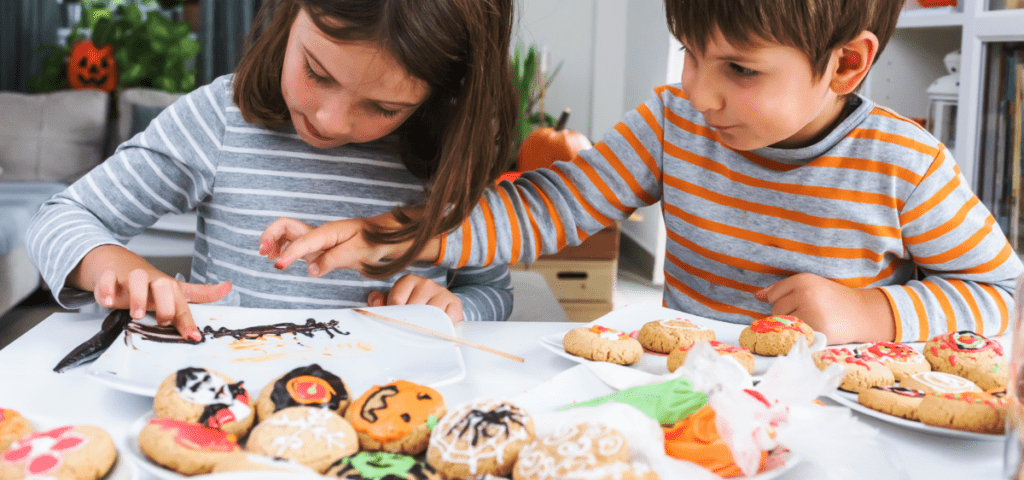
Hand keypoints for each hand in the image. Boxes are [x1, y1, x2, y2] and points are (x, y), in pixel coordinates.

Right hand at [73, 245, 231, 340]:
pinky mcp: (109, 277)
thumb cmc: (148, 282)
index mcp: (168, 287)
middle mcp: (151, 282)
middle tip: (162, 321)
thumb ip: (200, 293)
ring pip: (137, 279)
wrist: (117, 263)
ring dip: (138, 297)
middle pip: (164, 285)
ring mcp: (130, 278)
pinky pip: (107, 279)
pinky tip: (110, 301)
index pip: (183, 303)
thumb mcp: (174, 289)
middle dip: (165, 305)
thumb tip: (227, 287)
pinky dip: (107, 290)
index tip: (193, 337)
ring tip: (137, 314)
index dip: (188, 321)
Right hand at [260, 214, 435, 276]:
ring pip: (287, 233)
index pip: (303, 242)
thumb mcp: (358, 253)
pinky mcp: (318, 246)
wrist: (384, 238)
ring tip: (266, 256)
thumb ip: (333, 260)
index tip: (278, 265)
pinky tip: (280, 259)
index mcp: (328, 233)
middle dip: (270, 236)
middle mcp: (319, 233)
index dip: (289, 253)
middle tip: (263, 253)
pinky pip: (294, 243)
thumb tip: (311, 269)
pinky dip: (283, 248)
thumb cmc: (373, 242)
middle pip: (286, 226)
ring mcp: (317, 239)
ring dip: (273, 241)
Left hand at [366, 274, 463, 323]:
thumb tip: (377, 303)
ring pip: (429, 315)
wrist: (441, 311)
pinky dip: (441, 329)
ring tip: (422, 332)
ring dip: (425, 327)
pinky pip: (446, 320)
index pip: (396, 299)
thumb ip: (379, 301)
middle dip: (409, 322)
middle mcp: (426, 283)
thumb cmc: (413, 309)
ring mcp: (442, 292)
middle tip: (408, 331)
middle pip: (413, 308)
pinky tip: (436, 331)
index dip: (394, 315)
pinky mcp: (455, 303)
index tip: (395, 323)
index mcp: (409, 280)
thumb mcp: (394, 303)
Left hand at [755, 273, 894, 343]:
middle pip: (775, 310)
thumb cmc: (832, 300)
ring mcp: (810, 313)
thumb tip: (757, 296)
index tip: (799, 303)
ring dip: (792, 326)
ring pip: (783, 324)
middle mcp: (805, 294)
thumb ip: (782, 290)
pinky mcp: (816, 330)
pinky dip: (799, 336)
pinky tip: (814, 330)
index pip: (773, 295)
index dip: (783, 302)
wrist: (862, 314)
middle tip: (810, 313)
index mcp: (803, 280)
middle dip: (787, 314)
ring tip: (812, 321)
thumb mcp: (810, 286)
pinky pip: (794, 335)